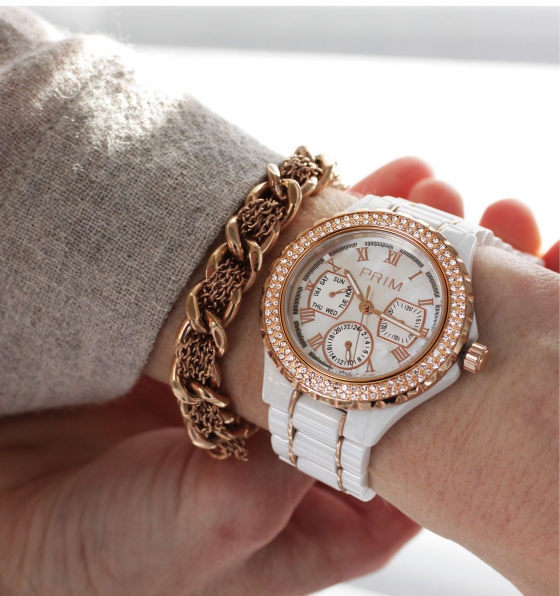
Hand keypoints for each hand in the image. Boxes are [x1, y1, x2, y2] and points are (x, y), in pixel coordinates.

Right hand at [145, 157, 557, 593]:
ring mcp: (267, 382)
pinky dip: (312, 239)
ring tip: (428, 186)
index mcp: (327, 508)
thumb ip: (280, 484)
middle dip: (441, 293)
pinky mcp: (224, 342)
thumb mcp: (211, 530)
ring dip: (385, 248)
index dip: (466, 378)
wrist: (21, 505)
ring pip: (341, 309)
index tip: (498, 310)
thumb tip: (334, 412)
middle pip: (393, 361)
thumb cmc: (110, 548)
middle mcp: (305, 438)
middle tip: (486, 219)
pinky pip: (280, 284)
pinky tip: (350, 189)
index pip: (422, 446)